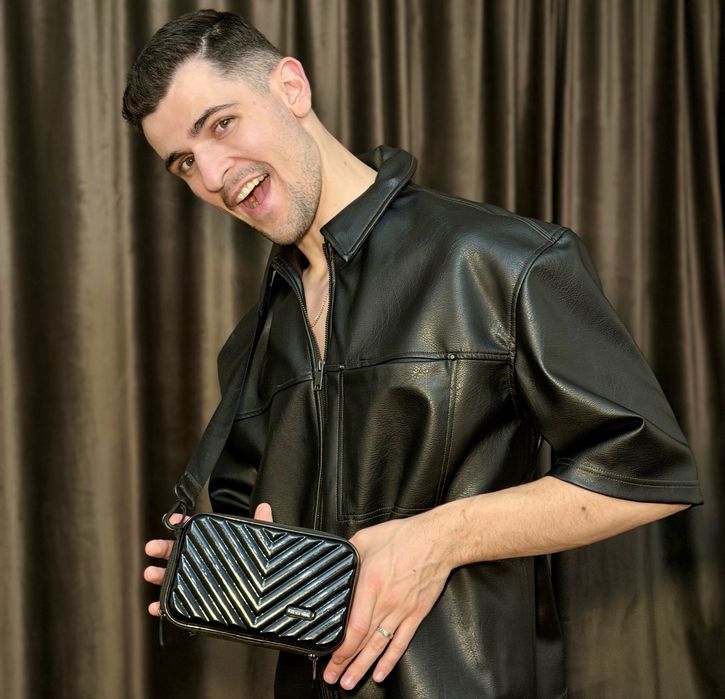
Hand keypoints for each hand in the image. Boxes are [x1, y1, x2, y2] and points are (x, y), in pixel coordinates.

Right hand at [143, 503, 273, 615]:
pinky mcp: (196, 602)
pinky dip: (162, 607)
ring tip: (150, 574)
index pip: (195, 530)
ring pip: (173, 577)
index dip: (182, 523)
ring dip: (159, 575)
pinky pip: (175, 605)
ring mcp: (197, 582)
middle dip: (162, 548)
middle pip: (178, 551)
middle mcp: (202, 562)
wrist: (262, 601)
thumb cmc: (258, 568)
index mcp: (214, 545)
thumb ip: (263, 525)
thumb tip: (266, 506)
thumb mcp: (260, 545)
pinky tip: (155, 607)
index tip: (172, 521)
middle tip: (152, 547)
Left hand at [323, 511, 450, 689]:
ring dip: (363, 667)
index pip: (354, 625)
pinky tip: (380, 673)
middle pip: (363, 640)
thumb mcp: (367, 538)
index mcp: (371, 583)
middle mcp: (386, 601)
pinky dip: (390, 660)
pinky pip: (401, 642)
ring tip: (350, 682)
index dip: (341, 646)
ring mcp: (402, 610)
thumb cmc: (404, 537)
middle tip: (332, 678)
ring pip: (379, 646)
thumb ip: (349, 554)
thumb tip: (337, 564)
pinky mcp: (416, 614)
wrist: (437, 541)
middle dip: (345, 662)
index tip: (329, 657)